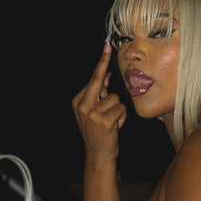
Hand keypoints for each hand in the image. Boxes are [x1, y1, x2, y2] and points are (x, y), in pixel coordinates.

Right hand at [72, 41, 126, 161]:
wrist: (98, 155)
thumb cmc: (99, 132)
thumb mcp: (95, 111)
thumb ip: (99, 94)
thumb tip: (105, 75)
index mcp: (78, 101)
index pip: (92, 79)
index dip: (100, 63)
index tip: (105, 46)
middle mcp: (82, 105)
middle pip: (97, 80)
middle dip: (103, 63)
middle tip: (108, 46)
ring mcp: (92, 113)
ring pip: (115, 97)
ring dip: (118, 109)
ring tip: (113, 121)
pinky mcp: (104, 120)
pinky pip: (121, 109)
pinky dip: (122, 117)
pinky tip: (116, 126)